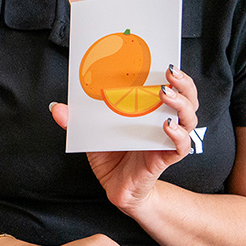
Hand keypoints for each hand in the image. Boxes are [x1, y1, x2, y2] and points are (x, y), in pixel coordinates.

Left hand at [50, 65, 198, 214]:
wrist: (117, 188)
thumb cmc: (110, 156)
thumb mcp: (91, 135)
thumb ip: (76, 121)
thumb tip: (56, 108)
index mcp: (148, 110)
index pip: (168, 86)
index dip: (172, 73)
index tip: (162, 58)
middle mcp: (163, 121)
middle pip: (187, 97)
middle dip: (183, 82)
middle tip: (169, 71)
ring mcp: (167, 139)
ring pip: (189, 118)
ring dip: (181, 103)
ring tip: (166, 94)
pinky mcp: (166, 158)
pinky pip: (181, 145)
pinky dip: (178, 134)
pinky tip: (167, 126)